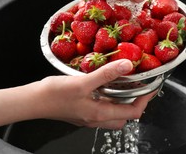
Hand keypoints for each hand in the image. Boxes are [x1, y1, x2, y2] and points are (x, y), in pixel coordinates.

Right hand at [32, 59, 154, 128]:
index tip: (152, 87)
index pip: (132, 113)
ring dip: (121, 102)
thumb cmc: (54, 94)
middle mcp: (95, 119)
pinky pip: (101, 109)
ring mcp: (87, 117)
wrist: (33, 101)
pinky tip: (103, 86)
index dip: (146, 100)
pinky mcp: (80, 112)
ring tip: (124, 85)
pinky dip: (108, 99)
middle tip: (140, 88)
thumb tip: (127, 65)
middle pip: (124, 117)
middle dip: (136, 104)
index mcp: (99, 114)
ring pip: (112, 114)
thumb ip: (106, 74)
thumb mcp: (83, 82)